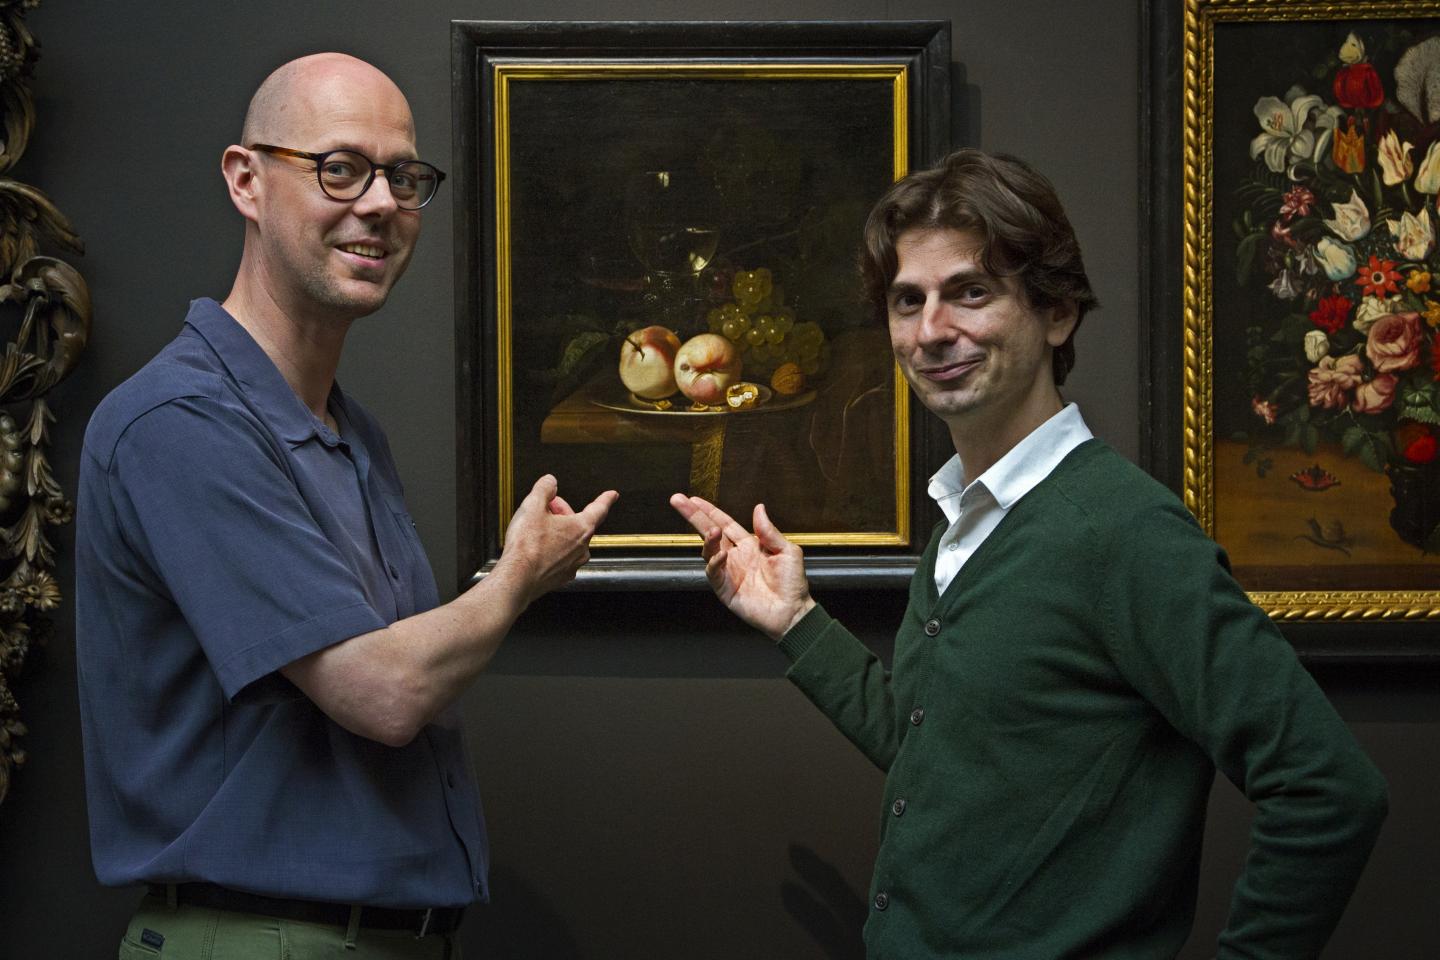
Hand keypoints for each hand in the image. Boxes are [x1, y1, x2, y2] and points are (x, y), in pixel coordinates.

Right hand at [495, 475, 617, 605]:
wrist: (517, 579)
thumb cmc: (526, 547)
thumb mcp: (532, 506)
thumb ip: (544, 488)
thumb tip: (550, 482)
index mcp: (581, 529)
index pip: (599, 509)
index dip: (605, 499)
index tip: (612, 495)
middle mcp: (582, 549)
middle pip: (578, 524)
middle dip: (563, 513)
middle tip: (546, 507)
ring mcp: (573, 565)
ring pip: (569, 542)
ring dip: (558, 532)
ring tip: (537, 529)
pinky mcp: (561, 577)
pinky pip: (561, 557)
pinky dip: (552, 549)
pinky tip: (536, 548)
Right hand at [670, 494, 814, 640]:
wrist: (792, 611)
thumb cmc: (792, 583)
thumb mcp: (787, 551)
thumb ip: (769, 531)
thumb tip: (759, 507)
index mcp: (749, 545)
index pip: (725, 523)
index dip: (710, 511)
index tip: (694, 498)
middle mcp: (735, 556)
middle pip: (709, 532)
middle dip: (693, 516)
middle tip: (677, 500)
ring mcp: (728, 572)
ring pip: (709, 551)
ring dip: (708, 539)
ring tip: (713, 531)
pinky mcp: (725, 589)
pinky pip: (714, 573)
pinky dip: (715, 563)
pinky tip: (721, 554)